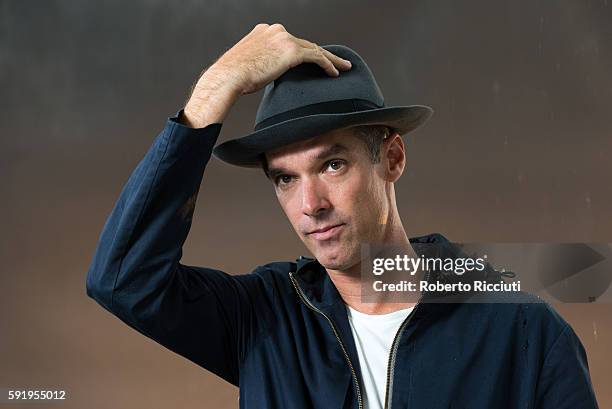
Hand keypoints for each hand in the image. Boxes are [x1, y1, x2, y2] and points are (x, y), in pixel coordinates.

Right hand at [181, 24, 351, 127]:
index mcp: (264, 31)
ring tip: (343, 67)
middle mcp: (276, 31)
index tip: (313, 59)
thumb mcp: (247, 63)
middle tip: (337, 61)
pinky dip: (327, 64)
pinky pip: (316, 57)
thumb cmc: (233, 75)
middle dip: (323, 53)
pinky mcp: (291, 51)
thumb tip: (263, 74)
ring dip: (331, 59)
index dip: (304, 51)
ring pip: (315, 48)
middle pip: (305, 42)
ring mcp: (284, 39)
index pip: (290, 41)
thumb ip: (259, 63)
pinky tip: (334, 72)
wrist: (229, 75)